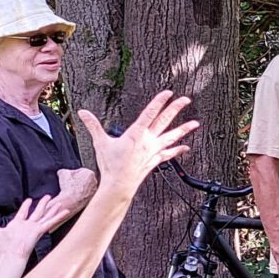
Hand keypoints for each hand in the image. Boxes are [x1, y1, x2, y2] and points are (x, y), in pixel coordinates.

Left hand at [0, 193, 67, 266]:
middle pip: (37, 212)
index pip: (23, 212)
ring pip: (45, 215)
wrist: (9, 257)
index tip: (30, 200)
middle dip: (42, 204)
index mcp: (17, 225)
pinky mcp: (39, 231)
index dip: (26, 205)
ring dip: (52, 208)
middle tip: (48, 196)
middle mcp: (27, 226)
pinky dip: (58, 216)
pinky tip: (65, 210)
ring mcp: (34, 228)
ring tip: (59, 201)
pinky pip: (50, 222)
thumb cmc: (0, 247)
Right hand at [50, 167, 96, 217]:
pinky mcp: (91, 198)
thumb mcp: (63, 173)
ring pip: (85, 187)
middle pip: (84, 179)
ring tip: (71, 190)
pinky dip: (80, 195)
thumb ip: (64, 170)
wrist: (71, 201)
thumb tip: (62, 172)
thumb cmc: (69, 187)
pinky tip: (74, 196)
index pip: (80, 171)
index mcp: (90, 173)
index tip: (68, 178)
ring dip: (79, 188)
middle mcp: (94, 182)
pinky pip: (84, 194)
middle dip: (77, 180)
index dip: (72, 174)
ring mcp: (94, 191)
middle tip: (69, 184)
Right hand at [77, 92, 195, 192]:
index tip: (168, 93)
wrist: (119, 185)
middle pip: (164, 121)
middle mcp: (148, 141)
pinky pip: (169, 154)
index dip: (159, 102)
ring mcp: (153, 151)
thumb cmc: (111, 165)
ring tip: (195, 123)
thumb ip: (93, 126)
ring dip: (184, 129)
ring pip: (172, 137)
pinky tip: (186, 147)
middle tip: (186, 100)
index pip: (149, 113)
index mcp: (136, 134)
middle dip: (175, 109)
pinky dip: (178, 150)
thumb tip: (83, 113)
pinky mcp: (155, 160)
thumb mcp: (100, 142)